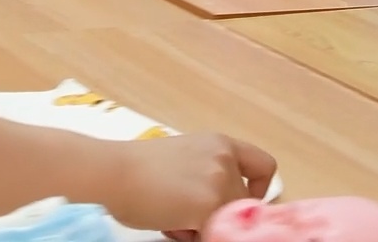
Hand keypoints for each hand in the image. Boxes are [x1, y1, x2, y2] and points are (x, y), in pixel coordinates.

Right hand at [100, 131, 277, 232]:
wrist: (113, 172)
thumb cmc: (136, 170)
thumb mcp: (184, 161)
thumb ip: (209, 176)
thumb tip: (219, 208)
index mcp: (220, 144)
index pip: (264, 165)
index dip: (258, 190)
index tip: (243, 203)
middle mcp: (225, 158)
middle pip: (242, 202)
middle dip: (217, 215)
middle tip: (184, 217)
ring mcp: (220, 180)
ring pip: (227, 220)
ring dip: (203, 226)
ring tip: (172, 219)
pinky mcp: (209, 204)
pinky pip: (213, 234)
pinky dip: (192, 236)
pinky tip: (170, 225)